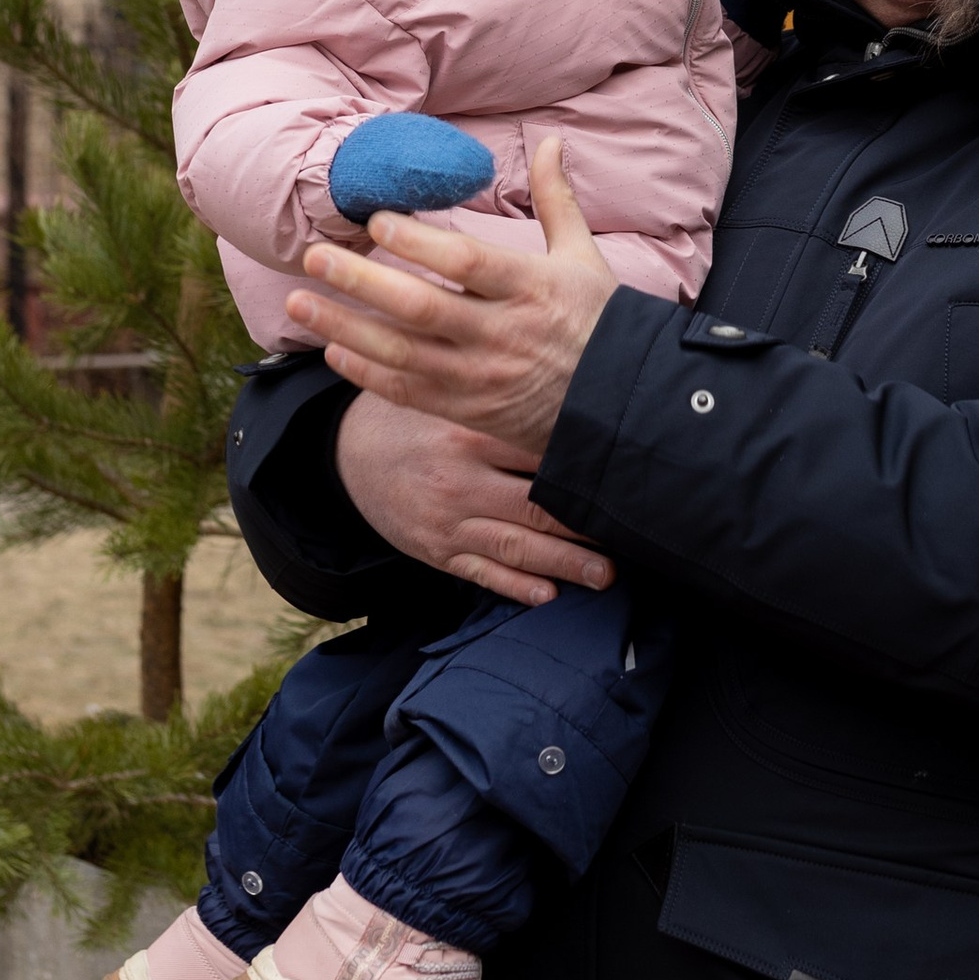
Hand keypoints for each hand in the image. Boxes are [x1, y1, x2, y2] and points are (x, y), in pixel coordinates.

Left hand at [290, 136, 617, 468]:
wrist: (624, 408)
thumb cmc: (599, 322)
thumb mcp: (584, 258)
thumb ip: (556, 200)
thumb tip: (551, 139)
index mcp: (532, 288)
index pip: (466, 262)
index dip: (418, 241)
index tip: (377, 220)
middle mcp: (503, 334)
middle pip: (421, 308)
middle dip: (361, 282)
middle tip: (315, 256)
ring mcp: (482, 378)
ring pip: (402, 353)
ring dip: (345, 327)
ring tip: (298, 302)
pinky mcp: (468, 411)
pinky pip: (408, 393)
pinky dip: (366, 373)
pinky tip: (333, 349)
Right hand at [336, 390, 616, 607]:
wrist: (346, 453)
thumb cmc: (415, 416)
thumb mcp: (448, 395)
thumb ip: (497, 398)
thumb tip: (569, 384)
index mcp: (466, 435)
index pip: (536, 452)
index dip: (582, 465)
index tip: (623, 471)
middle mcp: (458, 481)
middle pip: (534, 507)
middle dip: (584, 528)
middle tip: (631, 537)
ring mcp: (446, 521)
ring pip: (514, 548)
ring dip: (563, 565)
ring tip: (605, 576)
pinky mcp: (435, 550)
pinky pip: (479, 573)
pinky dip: (514, 588)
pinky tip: (547, 595)